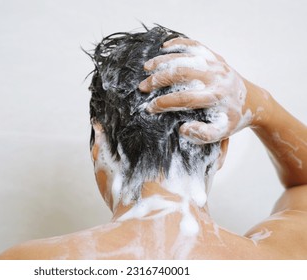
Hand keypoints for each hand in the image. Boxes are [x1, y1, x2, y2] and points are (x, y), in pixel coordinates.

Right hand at [139, 38, 253, 143]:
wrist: (253, 101)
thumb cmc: (233, 119)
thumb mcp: (221, 132)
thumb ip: (202, 134)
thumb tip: (182, 128)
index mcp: (215, 97)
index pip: (183, 98)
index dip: (163, 103)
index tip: (150, 107)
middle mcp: (215, 78)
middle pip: (181, 74)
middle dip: (158, 80)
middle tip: (143, 87)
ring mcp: (215, 64)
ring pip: (185, 57)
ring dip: (163, 60)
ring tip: (146, 68)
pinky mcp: (215, 57)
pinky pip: (195, 45)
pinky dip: (179, 44)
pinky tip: (164, 47)